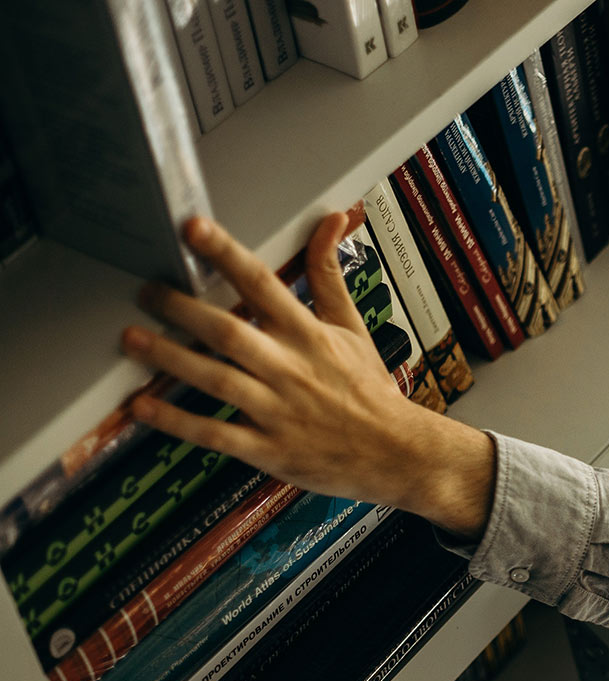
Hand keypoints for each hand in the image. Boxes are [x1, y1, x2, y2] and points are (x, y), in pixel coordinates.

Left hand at [121, 214, 494, 538]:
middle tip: (146, 291)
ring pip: (217, 380)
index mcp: (310, 335)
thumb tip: (331, 220)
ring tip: (132, 339)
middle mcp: (291, 369)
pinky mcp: (269, 449)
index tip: (193, 229)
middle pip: (229, 332)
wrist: (397, 452)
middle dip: (181, 309)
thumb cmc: (370, 390)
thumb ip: (329, 274)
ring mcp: (278, 411)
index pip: (263, 284)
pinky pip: (216, 434)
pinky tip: (143, 408)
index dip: (226, 254)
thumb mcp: (353, 327)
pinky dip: (177, 422)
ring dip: (170, 359)